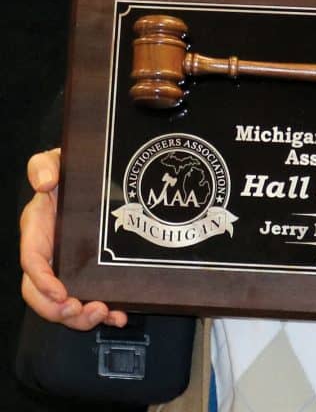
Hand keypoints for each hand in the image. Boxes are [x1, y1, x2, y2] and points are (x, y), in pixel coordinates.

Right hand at [19, 148, 126, 330]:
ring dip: (81, 317)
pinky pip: (91, 297)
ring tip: (104, 314)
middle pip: (43, 295)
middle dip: (59, 311)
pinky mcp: (89, 270)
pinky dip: (105, 312)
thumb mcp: (54, 160)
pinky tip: (120, 314)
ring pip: (65, 303)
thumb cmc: (68, 168)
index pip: (32, 263)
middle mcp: (49, 254)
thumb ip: (42, 165)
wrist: (92, 171)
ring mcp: (68, 265)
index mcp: (37, 231)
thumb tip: (43, 183)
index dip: (42, 283)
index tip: (61, 293)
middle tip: (83, 311)